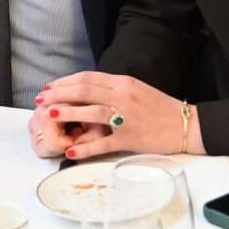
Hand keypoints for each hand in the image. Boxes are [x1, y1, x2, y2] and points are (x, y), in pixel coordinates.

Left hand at [36, 72, 201, 158]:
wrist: (186, 125)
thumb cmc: (160, 109)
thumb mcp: (136, 91)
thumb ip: (113, 89)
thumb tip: (87, 91)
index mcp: (124, 82)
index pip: (88, 78)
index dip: (65, 82)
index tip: (50, 87)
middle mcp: (124, 96)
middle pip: (85, 90)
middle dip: (59, 93)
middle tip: (41, 99)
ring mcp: (128, 117)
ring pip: (92, 112)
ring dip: (68, 113)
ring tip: (50, 116)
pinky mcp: (131, 137)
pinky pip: (104, 143)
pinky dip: (86, 147)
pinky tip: (71, 151)